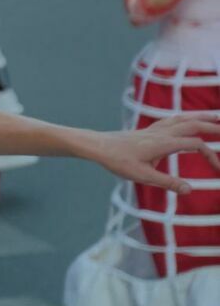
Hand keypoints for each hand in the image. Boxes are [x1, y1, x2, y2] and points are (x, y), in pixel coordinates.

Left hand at [89, 116, 219, 193]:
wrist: (98, 146)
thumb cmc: (118, 161)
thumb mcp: (143, 176)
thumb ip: (167, 183)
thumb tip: (189, 190)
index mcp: (164, 143)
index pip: (196, 144)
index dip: (211, 155)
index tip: (219, 169)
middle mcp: (161, 132)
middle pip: (193, 124)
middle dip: (213, 126)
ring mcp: (154, 129)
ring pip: (183, 118)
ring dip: (201, 117)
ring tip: (216, 116)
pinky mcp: (149, 130)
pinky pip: (172, 119)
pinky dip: (185, 117)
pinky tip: (188, 119)